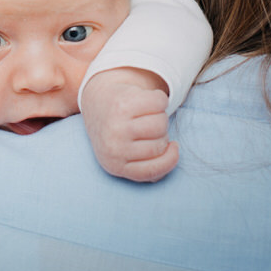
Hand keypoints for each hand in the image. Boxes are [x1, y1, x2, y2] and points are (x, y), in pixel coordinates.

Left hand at [81, 67, 178, 181]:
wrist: (97, 103)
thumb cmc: (118, 133)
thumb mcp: (126, 157)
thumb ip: (146, 165)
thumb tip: (170, 155)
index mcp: (115, 166)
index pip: (153, 170)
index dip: (170, 158)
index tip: (173, 146)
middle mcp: (114, 148)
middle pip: (161, 143)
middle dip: (162, 133)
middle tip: (148, 126)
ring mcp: (116, 126)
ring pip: (161, 123)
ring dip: (161, 115)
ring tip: (148, 114)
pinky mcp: (121, 104)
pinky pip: (159, 102)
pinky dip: (160, 99)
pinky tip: (148, 100)